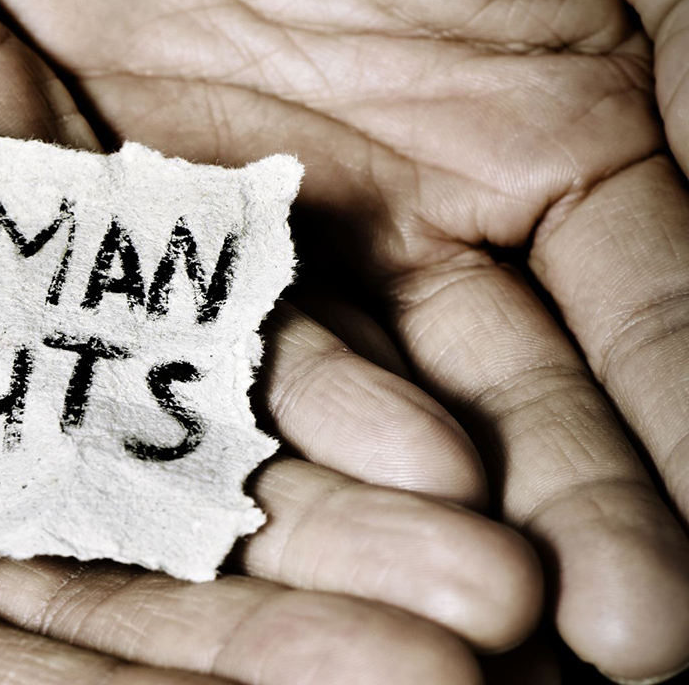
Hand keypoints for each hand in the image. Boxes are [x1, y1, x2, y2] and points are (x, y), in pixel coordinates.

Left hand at [0, 0, 688, 680]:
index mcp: (549, 136)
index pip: (636, 323)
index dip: (665, 450)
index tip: (673, 602)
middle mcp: (416, 208)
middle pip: (496, 400)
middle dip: (555, 521)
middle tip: (601, 657)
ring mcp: (273, 227)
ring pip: (345, 403)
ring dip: (401, 518)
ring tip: (464, 641)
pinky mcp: (134, 227)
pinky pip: (186, 349)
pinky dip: (237, 439)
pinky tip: (285, 541)